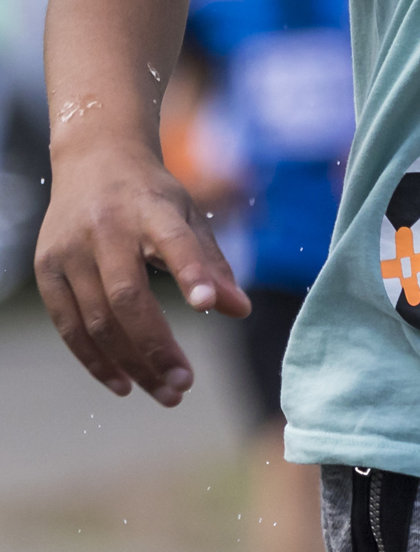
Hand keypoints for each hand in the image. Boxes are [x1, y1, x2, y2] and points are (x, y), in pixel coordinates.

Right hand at [36, 137, 249, 405]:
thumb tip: (240, 310)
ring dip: (131, 364)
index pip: (174, 241)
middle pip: (128, 297)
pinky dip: (95, 361)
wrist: (94, 159)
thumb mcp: (189, 215)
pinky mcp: (47, 268)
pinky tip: (123, 384)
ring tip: (166, 392)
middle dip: (157, 347)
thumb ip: (212, 263)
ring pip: (98, 321)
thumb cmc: (151, 196)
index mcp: (151, 208)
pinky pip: (69, 326)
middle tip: (185, 385)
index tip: (207, 305)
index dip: (191, 272)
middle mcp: (106, 227)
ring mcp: (71, 249)